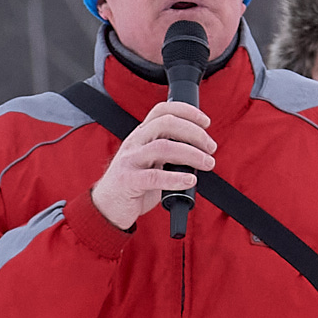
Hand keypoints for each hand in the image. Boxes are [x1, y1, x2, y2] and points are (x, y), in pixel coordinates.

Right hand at [89, 100, 216, 230]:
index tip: (206, 122)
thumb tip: (200, 154)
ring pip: (163, 147)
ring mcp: (130, 160)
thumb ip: (170, 154)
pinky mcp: (128, 181)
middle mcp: (135, 143)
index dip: (187, 111)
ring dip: (191, 154)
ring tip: (207, 163)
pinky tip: (190, 180)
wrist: (107, 207)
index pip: (162, 110)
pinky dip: (176, 178)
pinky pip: (155, 177)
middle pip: (166, 123)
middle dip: (194, 133)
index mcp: (141, 135)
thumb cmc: (133, 185)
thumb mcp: (151, 162)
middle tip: (211, 147)